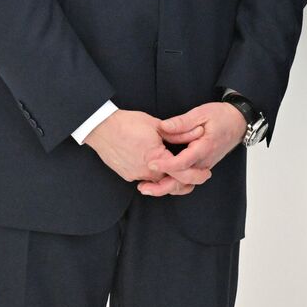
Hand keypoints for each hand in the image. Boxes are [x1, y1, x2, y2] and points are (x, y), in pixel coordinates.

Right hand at [82, 109, 209, 185]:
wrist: (101, 128)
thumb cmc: (128, 123)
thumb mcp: (157, 125)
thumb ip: (177, 133)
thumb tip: (196, 133)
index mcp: (156, 158)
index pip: (182, 173)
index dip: (196, 174)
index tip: (205, 173)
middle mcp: (146, 171)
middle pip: (171, 183)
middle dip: (184, 182)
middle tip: (196, 178)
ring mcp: (135, 175)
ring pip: (158, 183)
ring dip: (169, 179)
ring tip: (179, 173)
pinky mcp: (127, 175)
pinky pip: (145, 179)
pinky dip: (154, 175)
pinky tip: (158, 167)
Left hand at [138, 101, 246, 195]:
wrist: (238, 123)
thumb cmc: (221, 116)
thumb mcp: (201, 113)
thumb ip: (182, 122)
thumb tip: (163, 127)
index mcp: (204, 147)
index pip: (184, 162)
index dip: (166, 165)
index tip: (151, 164)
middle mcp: (205, 161)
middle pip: (183, 180)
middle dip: (162, 187)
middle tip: (143, 187)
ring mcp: (204, 166)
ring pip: (184, 183)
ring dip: (166, 188)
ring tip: (146, 187)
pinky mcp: (201, 166)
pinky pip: (187, 179)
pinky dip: (173, 183)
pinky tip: (159, 181)